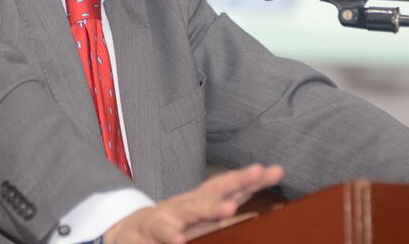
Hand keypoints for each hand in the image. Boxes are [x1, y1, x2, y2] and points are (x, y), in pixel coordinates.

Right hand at [103, 164, 283, 243]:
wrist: (133, 230)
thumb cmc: (176, 224)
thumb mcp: (204, 218)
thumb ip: (230, 215)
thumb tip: (263, 213)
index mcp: (206, 200)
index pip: (232, 186)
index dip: (253, 178)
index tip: (276, 171)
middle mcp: (191, 203)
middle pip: (217, 189)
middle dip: (237, 181)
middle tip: (257, 173)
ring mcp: (172, 214)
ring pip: (192, 209)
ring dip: (210, 208)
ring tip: (229, 209)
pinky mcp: (153, 228)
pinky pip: (163, 231)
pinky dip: (171, 234)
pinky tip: (180, 240)